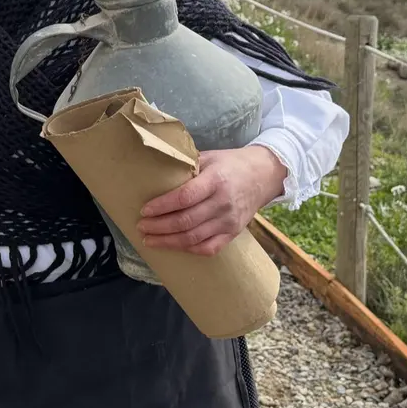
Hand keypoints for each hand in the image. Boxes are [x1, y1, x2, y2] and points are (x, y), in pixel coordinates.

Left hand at [136, 146, 286, 255]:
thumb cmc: (231, 163)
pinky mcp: (234, 233)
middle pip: (186, 221)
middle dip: (159, 227)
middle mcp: (223, 203)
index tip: (144, 210)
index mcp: (215, 180)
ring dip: (168, 241)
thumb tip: (155, 174)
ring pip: (194, 238)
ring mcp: (229, 221)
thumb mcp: (209, 157)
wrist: (265, 175)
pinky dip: (189, 250)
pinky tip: (173, 246)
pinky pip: (209, 248)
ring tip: (149, 240)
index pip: (184, 197)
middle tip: (141, 227)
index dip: (162, 206)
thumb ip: (186, 166)